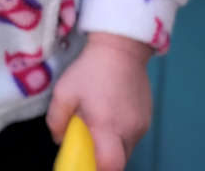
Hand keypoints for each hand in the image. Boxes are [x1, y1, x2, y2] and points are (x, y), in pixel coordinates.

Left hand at [47, 32, 152, 170]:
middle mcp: (129, 131)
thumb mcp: (64, 90)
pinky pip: (133, 136)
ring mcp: (142, 125)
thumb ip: (57, 119)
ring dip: (112, 144)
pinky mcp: (148, 117)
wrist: (121, 46)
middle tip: (89, 141)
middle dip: (103, 157)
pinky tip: (111, 110)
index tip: (85, 162)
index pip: (110, 166)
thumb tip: (59, 139)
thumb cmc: (90, 69)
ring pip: (126, 149)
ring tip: (99, 119)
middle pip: (118, 162)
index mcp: (107, 126)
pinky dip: (121, 132)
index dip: (97, 169)